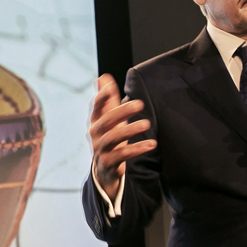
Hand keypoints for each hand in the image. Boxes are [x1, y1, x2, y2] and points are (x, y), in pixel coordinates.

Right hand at [88, 74, 155, 200]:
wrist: (104, 170)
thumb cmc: (109, 138)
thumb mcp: (108, 119)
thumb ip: (108, 100)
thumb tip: (103, 77)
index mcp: (96, 121)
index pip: (96, 108)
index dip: (101, 98)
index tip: (110, 88)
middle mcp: (95, 135)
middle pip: (105, 122)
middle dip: (121, 112)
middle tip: (140, 104)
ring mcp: (101, 149)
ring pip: (112, 138)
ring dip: (130, 130)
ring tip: (147, 124)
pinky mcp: (109, 163)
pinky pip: (122, 155)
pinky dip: (137, 149)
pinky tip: (151, 144)